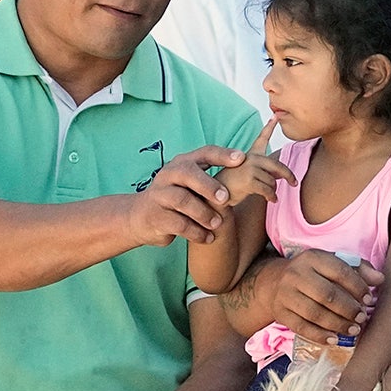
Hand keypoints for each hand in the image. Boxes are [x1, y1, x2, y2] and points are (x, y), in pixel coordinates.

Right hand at [124, 145, 247, 245]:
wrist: (140, 216)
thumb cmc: (176, 197)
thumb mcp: (191, 183)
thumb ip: (212, 177)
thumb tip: (249, 171)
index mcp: (182, 163)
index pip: (204, 153)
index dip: (222, 155)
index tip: (241, 158)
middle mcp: (168, 175)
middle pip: (187, 174)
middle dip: (208, 185)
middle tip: (226, 199)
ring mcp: (159, 195)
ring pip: (183, 200)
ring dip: (204, 213)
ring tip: (218, 223)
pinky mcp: (156, 217)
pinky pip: (178, 224)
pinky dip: (196, 232)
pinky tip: (208, 237)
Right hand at [215, 119, 296, 205]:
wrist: (215, 197)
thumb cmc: (233, 186)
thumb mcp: (248, 174)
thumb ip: (264, 171)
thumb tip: (282, 175)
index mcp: (249, 155)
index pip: (261, 138)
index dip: (269, 127)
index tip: (276, 116)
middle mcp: (250, 158)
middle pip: (277, 165)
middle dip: (288, 175)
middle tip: (294, 183)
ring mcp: (249, 168)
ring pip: (273, 180)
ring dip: (274, 190)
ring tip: (271, 196)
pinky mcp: (249, 180)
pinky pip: (268, 189)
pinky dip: (271, 196)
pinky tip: (271, 200)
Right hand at [269, 249, 384, 344]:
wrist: (274, 282)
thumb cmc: (313, 273)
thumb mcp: (333, 263)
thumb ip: (359, 269)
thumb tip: (380, 279)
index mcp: (312, 258)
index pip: (339, 271)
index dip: (357, 286)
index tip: (368, 299)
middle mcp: (296, 274)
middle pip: (327, 294)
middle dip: (348, 309)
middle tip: (362, 317)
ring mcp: (285, 294)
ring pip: (314, 313)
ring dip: (337, 324)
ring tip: (353, 330)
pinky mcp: (280, 313)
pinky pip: (301, 327)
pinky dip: (319, 336)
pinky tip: (334, 340)